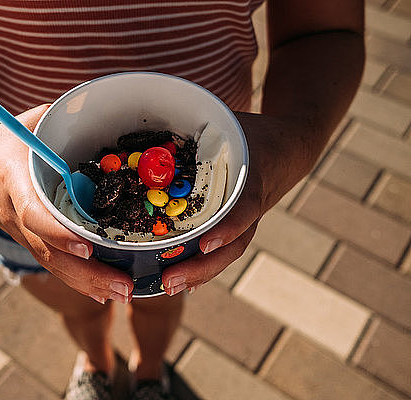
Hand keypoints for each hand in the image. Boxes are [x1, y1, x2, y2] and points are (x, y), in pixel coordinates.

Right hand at [0, 105, 133, 303]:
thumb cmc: (5, 141)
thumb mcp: (31, 122)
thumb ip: (63, 118)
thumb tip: (105, 107)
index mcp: (14, 184)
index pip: (34, 215)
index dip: (58, 233)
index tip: (86, 245)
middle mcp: (17, 216)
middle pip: (50, 253)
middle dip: (87, 274)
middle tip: (124, 288)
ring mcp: (22, 233)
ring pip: (54, 265)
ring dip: (88, 284)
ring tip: (124, 295)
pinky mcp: (29, 239)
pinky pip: (53, 264)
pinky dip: (78, 280)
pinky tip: (103, 292)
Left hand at [160, 112, 314, 295]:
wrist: (288, 147)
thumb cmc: (252, 132)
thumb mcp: (228, 121)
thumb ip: (194, 124)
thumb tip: (142, 123)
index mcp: (253, 179)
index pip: (243, 207)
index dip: (226, 227)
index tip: (205, 244)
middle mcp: (251, 206)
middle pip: (233, 244)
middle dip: (202, 266)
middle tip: (169, 282)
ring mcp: (246, 219)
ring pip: (227, 253)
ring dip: (199, 273)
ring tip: (167, 287)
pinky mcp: (238, 224)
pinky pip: (222, 249)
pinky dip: (203, 265)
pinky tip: (181, 281)